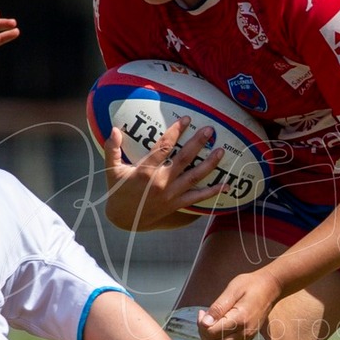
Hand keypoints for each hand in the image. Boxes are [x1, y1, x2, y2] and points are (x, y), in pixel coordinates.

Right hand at [102, 119, 225, 229]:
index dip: (175, 132)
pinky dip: (213, 192)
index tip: (186, 119)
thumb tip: (114, 129)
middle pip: (184, 159)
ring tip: (221, 151)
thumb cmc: (118, 191)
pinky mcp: (177, 204)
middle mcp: (161, 182)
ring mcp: (171, 194)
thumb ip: (112, 149)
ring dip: (210, 164)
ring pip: (194, 177)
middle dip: (198, 143)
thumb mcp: (112, 169)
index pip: (163, 147)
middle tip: (210, 130)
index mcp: (145, 170)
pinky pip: (198, 198)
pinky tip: (227, 185)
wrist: (123, 220)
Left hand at [199, 268, 281, 339]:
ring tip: (209, 324)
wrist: (270, 288)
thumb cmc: (250, 285)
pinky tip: (217, 329)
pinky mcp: (247, 339)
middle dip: (203, 333)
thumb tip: (204, 323)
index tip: (202, 312)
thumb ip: (218, 308)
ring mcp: (247, 338)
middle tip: (204, 317)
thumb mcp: (232, 290)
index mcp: (240, 319)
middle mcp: (244, 333)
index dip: (201, 324)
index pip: (211, 333)